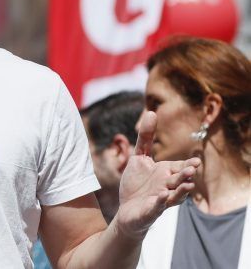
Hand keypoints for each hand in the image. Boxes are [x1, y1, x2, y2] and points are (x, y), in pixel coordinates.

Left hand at [115, 111, 200, 238]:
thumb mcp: (138, 158)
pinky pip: (157, 207)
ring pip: (174, 196)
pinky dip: (160, 202)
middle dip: (185, 175)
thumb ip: (145, 138)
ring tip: (187, 184)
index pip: (179, 167)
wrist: (126, 210)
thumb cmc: (135, 184)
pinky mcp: (150, 211)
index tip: (196, 162)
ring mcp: (160, 200)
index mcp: (166, 173)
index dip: (186, 165)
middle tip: (193, 169)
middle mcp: (167, 186)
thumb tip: (152, 112)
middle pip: (179, 180)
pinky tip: (161, 196)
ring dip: (181, 191)